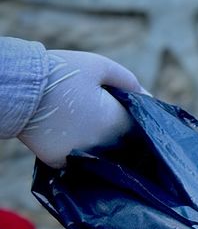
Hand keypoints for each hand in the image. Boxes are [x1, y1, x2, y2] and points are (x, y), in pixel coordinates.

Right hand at [17, 50, 141, 167]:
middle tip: (112, 114)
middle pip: (123, 142)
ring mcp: (79, 155)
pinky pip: (78, 157)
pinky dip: (80, 148)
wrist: (19, 89)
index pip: (141, 127)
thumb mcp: (101, 67)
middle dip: (123, 130)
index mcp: (116, 122)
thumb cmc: (62, 73)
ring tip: (93, 123)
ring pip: (102, 153)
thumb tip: (147, 96)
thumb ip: (129, 82)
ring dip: (104, 142)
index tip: (133, 108)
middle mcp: (101, 144)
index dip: (139, 117)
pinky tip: (75, 133)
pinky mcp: (58, 161)